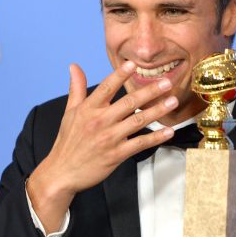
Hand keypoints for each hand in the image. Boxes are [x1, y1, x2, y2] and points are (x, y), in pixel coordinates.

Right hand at [27, 61, 177, 231]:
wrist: (62, 172)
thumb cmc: (68, 141)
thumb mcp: (70, 112)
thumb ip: (76, 88)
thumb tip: (74, 67)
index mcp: (88, 109)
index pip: (107, 87)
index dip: (120, 75)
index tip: (134, 64)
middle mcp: (100, 121)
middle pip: (129, 102)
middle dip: (150, 91)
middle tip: (166, 82)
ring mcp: (109, 138)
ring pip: (138, 121)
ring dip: (157, 111)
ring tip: (172, 101)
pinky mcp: (116, 154)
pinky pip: (140, 143)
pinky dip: (156, 138)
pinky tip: (169, 131)